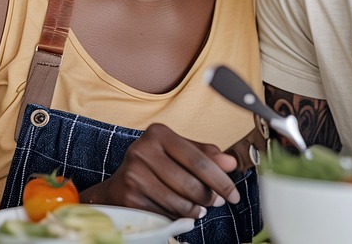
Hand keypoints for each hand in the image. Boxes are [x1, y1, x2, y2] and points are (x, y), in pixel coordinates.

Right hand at [82, 123, 240, 219]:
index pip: (199, 160)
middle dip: (210, 197)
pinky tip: (180, 213)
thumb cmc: (154, 167)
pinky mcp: (128, 197)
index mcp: (158, 133)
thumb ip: (205, 156)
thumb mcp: (179, 154)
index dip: (221, 180)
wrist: (117, 187)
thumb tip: (231, 163)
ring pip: (179, 201)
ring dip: (195, 210)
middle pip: (191, 183)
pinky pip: (165, 213)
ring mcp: (133, 174)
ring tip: (199, 209)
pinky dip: (177, 217)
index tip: (234, 194)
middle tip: (217, 202)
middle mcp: (142, 150)